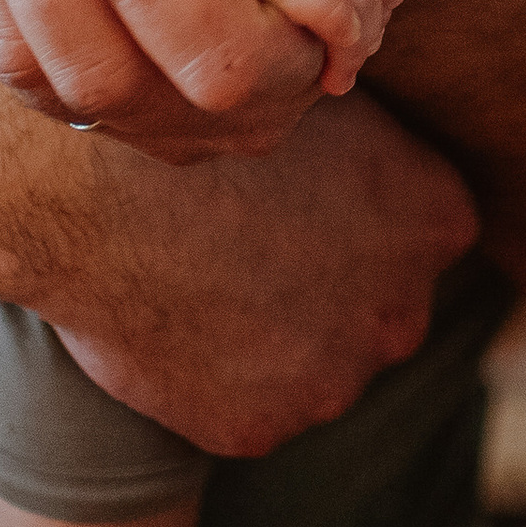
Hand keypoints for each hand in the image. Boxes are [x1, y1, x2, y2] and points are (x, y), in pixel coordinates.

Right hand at [40, 91, 479, 454]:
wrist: (88, 188)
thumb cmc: (200, 120)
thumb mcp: (316, 100)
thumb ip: (370, 136)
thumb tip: (374, 134)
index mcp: (436, 221)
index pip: (427, 228)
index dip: (364, 213)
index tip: (309, 198)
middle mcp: (403, 311)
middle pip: (379, 306)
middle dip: (330, 287)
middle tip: (250, 246)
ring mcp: (334, 380)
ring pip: (316, 366)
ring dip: (274, 342)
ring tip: (201, 283)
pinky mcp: (262, 426)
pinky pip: (248, 409)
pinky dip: (215, 384)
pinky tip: (172, 331)